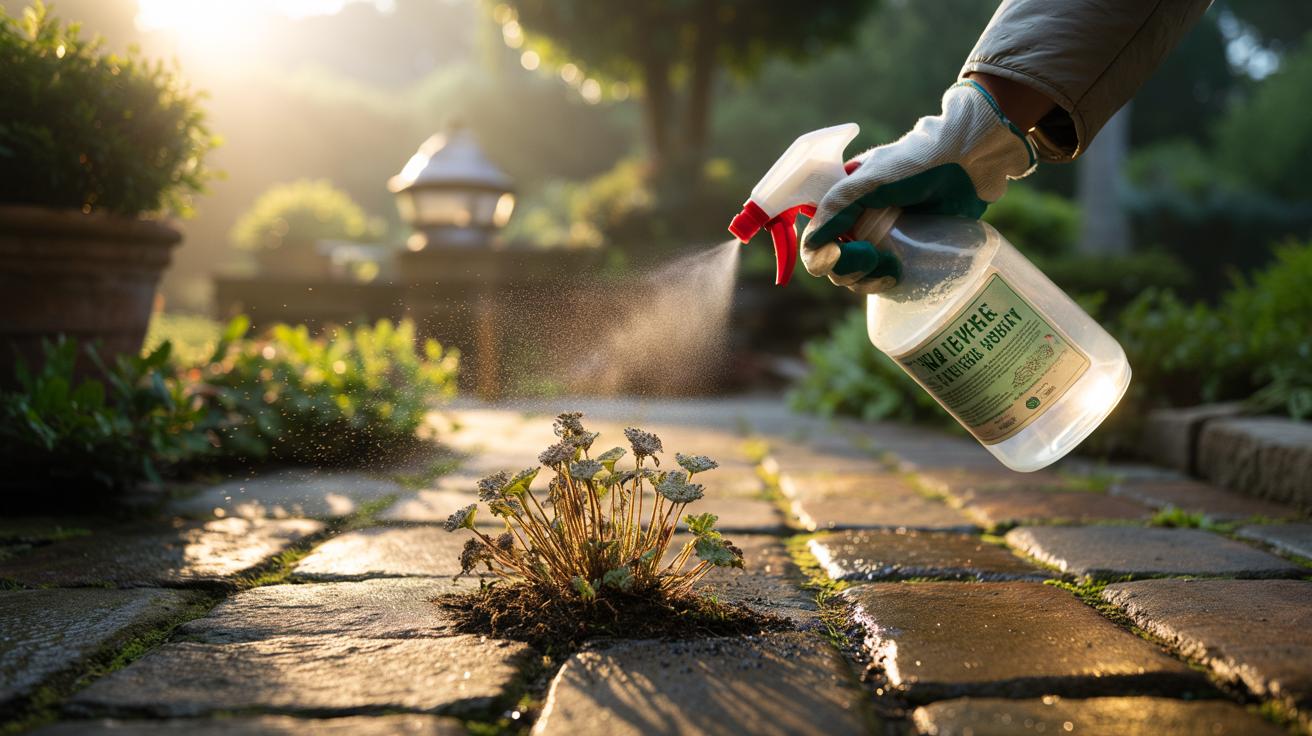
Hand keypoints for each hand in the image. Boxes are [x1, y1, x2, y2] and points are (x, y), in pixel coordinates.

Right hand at [801, 80, 1035, 293]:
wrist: (966, 164)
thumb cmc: (915, 165)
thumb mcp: (868, 181)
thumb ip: (837, 208)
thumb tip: (811, 246)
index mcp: (842, 205)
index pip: (815, 241)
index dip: (818, 255)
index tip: (835, 255)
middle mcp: (857, 224)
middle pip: (833, 265)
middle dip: (847, 268)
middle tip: (873, 256)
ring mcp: (881, 241)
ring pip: (856, 278)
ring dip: (865, 280)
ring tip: (891, 269)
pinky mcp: (906, 254)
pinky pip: (882, 281)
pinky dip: (882, 284)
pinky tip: (897, 277)